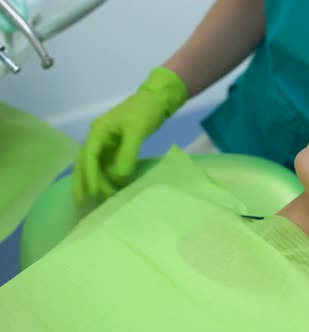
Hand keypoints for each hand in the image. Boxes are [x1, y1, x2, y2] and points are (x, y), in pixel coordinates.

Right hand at [73, 67, 187, 204]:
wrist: (158, 99)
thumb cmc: (145, 111)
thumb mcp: (137, 131)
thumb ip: (127, 153)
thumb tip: (118, 177)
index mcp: (99, 131)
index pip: (89, 157)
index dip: (90, 176)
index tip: (93, 193)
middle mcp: (98, 137)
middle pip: (85, 163)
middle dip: (84, 183)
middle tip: (83, 204)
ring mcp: (107, 142)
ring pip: (96, 165)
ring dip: (97, 181)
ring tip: (100, 200)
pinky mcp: (117, 146)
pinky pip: (107, 164)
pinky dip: (107, 176)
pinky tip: (110, 188)